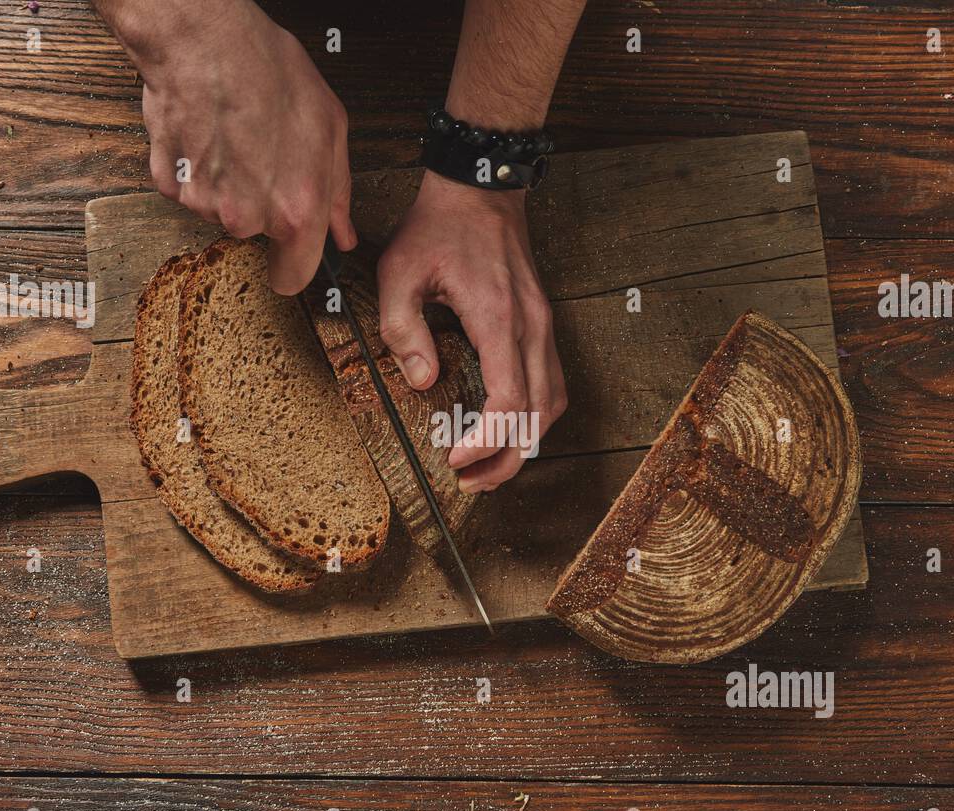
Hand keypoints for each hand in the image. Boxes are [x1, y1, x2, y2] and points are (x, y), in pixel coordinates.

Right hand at [127, 0, 355, 292]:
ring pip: (220, 211)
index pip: (292, 279)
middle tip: (264, 158)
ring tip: (237, 137)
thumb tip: (341, 233)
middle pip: (254, 236)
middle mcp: (248, 216)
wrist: (204, 39)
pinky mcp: (170, 183)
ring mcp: (204, 202)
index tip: (290, 253)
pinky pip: (189, 189)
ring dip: (228, 184)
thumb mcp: (331, 128)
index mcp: (296, 211)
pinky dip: (198, 168)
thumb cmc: (269, 72)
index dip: (292, 265)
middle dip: (260, 206)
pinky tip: (210, 134)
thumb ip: (338, 193)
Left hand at [378, 171, 566, 492]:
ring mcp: (544, 326)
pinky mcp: (543, 325)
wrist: (481, 186)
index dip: (486, 441)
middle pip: (538, 416)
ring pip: (552, 404)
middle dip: (506, 458)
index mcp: (498, 318)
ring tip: (488, 464)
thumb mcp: (401, 271)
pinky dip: (533, 416)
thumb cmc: (440, 226)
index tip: (454, 457)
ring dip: (524, 442)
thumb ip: (404, 330)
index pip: (509, 400)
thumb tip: (422, 381)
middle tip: (470, 481)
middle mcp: (532, 327)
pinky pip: (552, 383)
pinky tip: (507, 427)